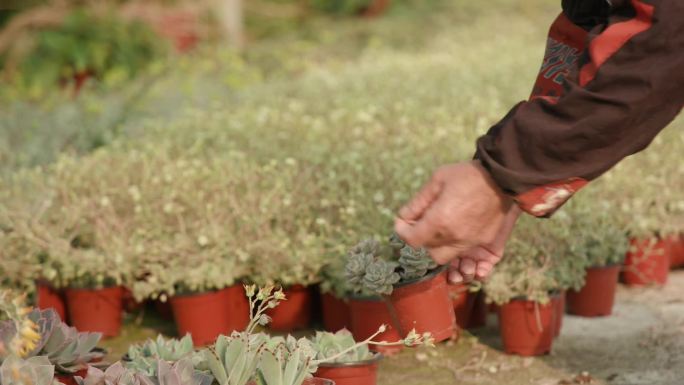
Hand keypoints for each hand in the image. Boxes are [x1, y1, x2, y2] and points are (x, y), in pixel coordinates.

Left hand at [394, 161, 516, 279]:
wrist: (504, 177)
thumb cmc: (468, 175)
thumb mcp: (438, 180)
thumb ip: (418, 201)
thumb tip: (403, 216)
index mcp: (440, 220)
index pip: (412, 240)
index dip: (403, 233)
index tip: (402, 223)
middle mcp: (455, 236)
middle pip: (428, 254)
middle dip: (420, 243)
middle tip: (419, 227)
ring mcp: (471, 241)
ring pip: (446, 257)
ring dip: (437, 247)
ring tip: (437, 229)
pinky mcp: (484, 241)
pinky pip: (463, 251)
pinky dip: (453, 245)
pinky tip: (453, 229)